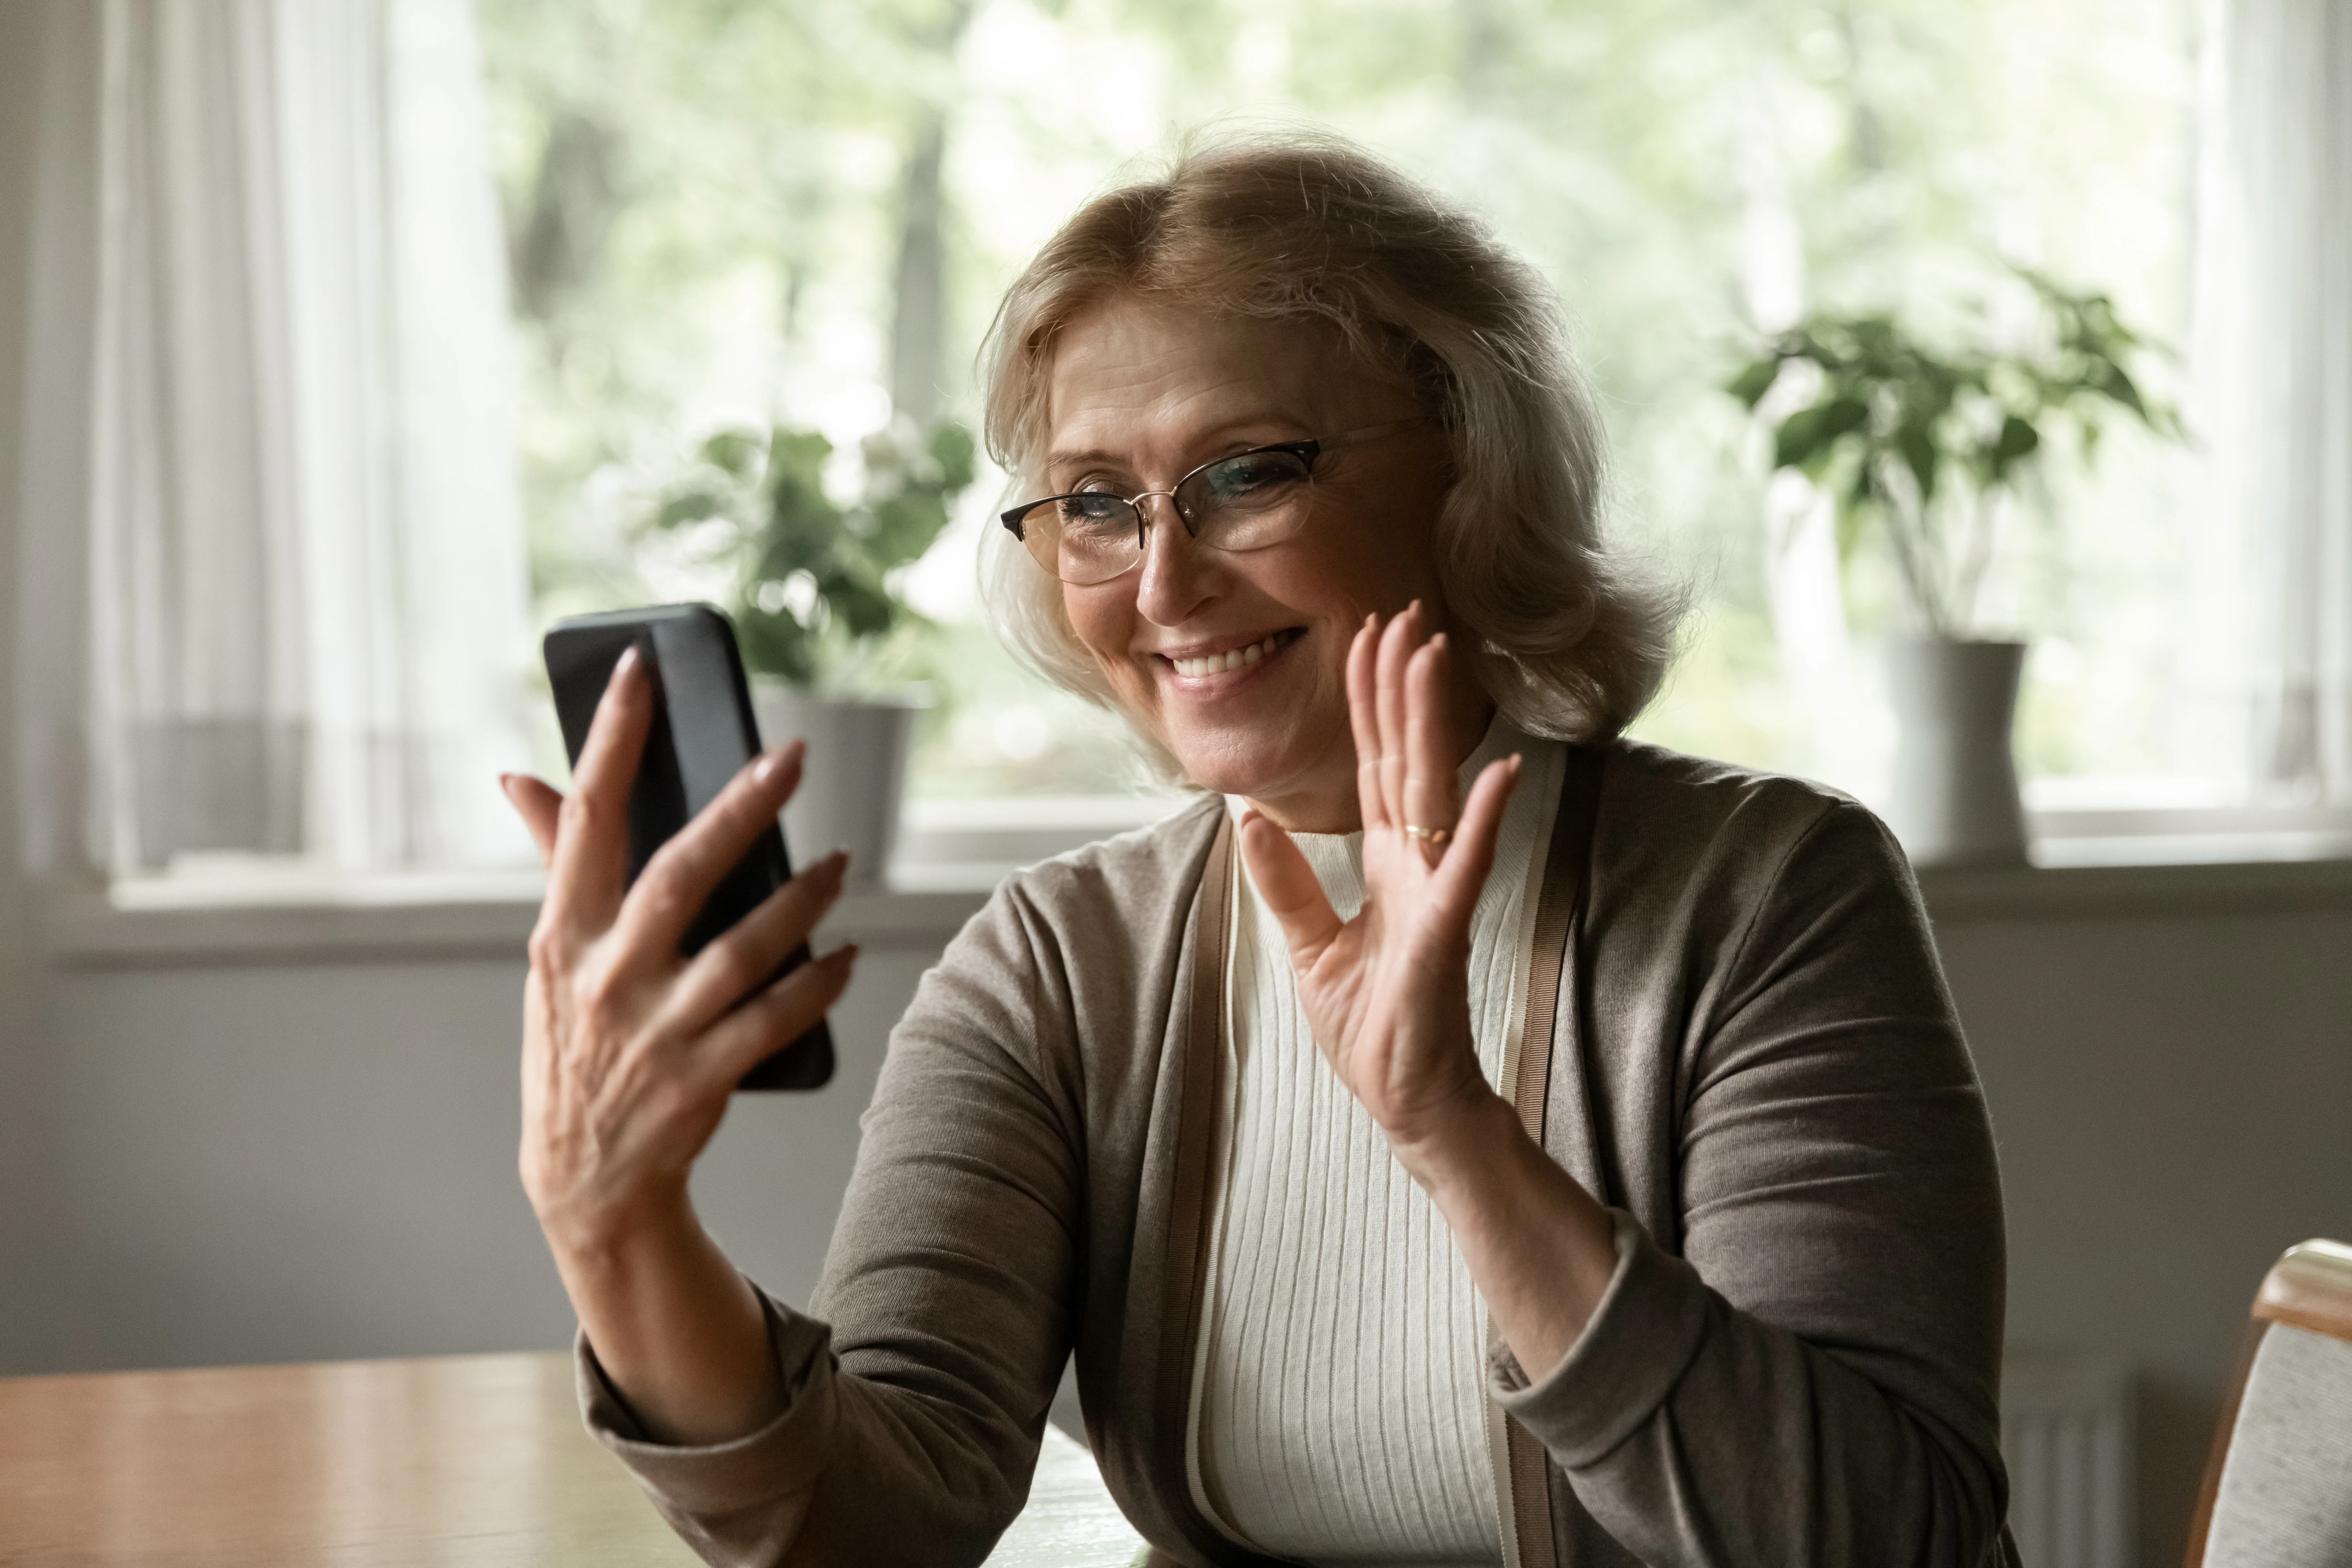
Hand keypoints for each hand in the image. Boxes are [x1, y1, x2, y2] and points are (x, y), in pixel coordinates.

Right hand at [503, 647, 857, 1253]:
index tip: (641, 669)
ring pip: (746, 948)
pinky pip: (776, 1017)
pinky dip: (817, 981)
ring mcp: (655, 1031)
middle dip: (739, 810)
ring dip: (802, 898)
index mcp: (562, 933)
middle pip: (680, 873)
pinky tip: (846, 952)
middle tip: (792, 755)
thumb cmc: (573, 1041)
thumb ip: (554, 862)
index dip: (611, 741)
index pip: (587, 818)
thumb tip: (520, 776)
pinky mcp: (701, 1079)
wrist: (584, 1177)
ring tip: (842, 861)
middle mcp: (606, 976)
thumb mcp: (549, 956)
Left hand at [1238, 602, 1519, 1149]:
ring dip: (1433, 724)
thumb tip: (1248, 817)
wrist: (1406, 1099)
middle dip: (1401, 687)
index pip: (1376, 766)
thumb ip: (1285, 882)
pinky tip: (1497, 773)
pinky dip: (1481, 821)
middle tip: (1402, 613)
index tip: (1368, 638)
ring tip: (1433, 657)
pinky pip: (1465, 867)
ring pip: (1434, 791)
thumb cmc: (1372, 1028)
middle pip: (1406, 759)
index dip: (1370, 703)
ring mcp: (1436, 894)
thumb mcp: (1309, 947)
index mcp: (1387, 866)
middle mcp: (1417, 866)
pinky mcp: (1445, 933)